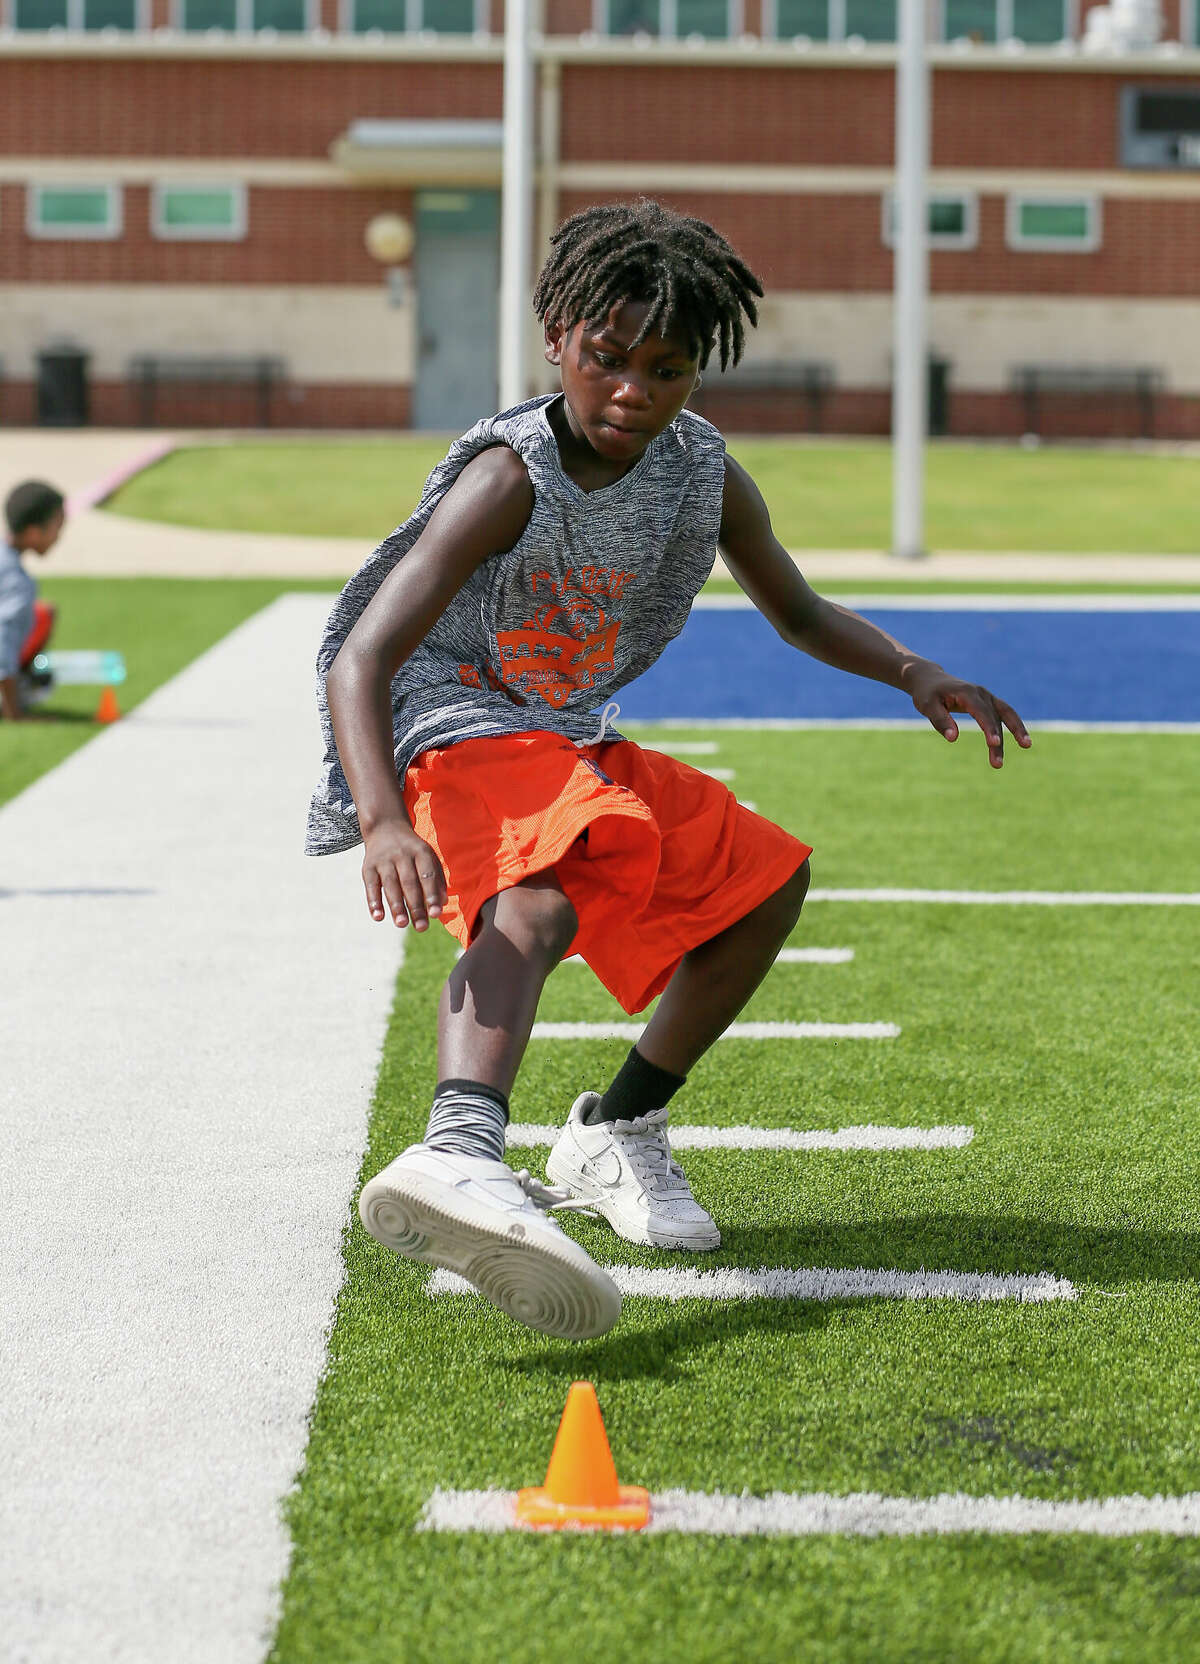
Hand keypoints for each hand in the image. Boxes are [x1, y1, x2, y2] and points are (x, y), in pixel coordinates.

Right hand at [361, 820, 446, 929]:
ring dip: (396, 906)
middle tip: (422, 928)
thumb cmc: (412, 851)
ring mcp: (384, 860)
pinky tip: (378, 917)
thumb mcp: (428, 857)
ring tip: (402, 924)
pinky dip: (374, 902)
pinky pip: (371, 885)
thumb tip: (443, 903)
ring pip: (390, 885)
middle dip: (416, 906)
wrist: (385, 826)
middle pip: (410, 883)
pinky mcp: (368, 866)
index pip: (427, 875)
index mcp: (421, 852)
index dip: (432, 895)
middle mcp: (402, 854)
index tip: (436, 914)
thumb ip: (436, 879)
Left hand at [904, 663, 1030, 769]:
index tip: (994, 743)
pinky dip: (1014, 725)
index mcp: (966, 692)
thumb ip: (940, 721)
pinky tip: (1022, 740)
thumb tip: (953, 738)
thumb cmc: (927, 694)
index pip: (980, 711)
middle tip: (997, 764)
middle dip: (997, 741)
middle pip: (994, 717)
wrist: (931, 680)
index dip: (988, 727)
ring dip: (1016, 730)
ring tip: (1027, 745)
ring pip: (1005, 714)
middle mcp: (981, 693)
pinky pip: (1005, 714)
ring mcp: (987, 697)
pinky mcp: (989, 702)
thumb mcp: (927, 706)